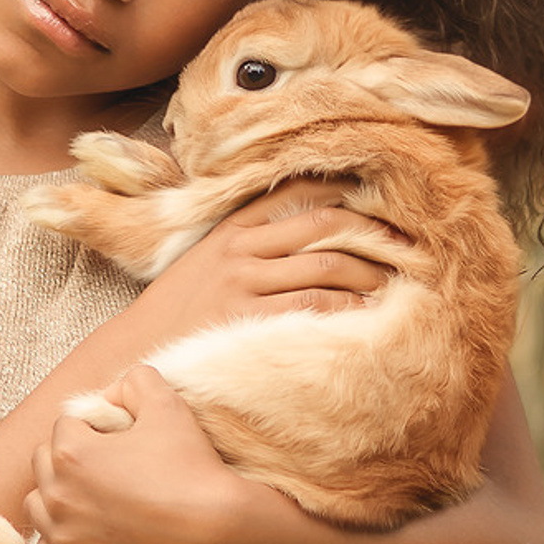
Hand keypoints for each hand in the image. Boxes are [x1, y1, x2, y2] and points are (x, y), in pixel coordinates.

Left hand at [25, 366, 250, 543]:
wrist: (216, 530)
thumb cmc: (190, 466)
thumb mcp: (166, 403)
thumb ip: (134, 381)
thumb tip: (111, 393)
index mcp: (71, 452)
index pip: (65, 427)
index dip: (93, 429)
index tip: (119, 441)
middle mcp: (58, 496)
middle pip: (45, 465)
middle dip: (69, 460)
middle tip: (109, 469)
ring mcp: (66, 541)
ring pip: (38, 509)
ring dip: (58, 501)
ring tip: (95, 503)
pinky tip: (76, 541)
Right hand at [117, 180, 402, 351]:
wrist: (134, 351)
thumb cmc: (178, 312)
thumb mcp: (205, 263)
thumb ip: (248, 243)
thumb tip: (310, 231)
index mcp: (232, 229)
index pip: (298, 192)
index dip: (346, 191)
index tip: (382, 200)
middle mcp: (241, 250)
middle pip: (324, 225)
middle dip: (372, 233)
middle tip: (409, 246)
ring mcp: (245, 285)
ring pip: (326, 265)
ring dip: (370, 273)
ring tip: (397, 283)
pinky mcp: (249, 322)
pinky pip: (313, 307)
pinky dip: (348, 309)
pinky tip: (368, 315)